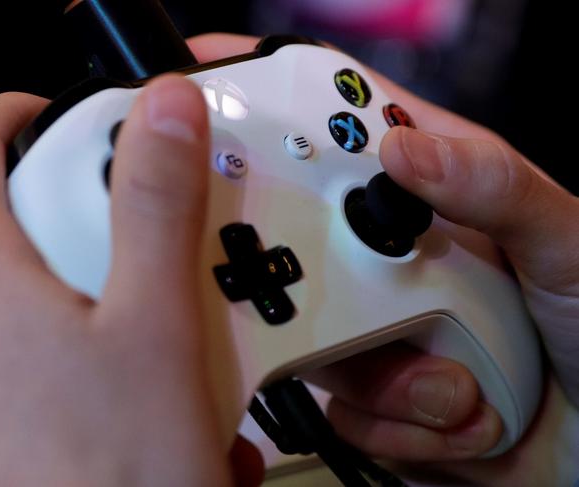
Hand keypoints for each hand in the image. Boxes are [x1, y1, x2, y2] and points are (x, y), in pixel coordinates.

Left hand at [0, 37, 262, 486]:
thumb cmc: (107, 474)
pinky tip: (139, 369)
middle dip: (72, 200)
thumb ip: (154, 202)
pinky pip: (27, 334)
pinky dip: (83, 326)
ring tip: (154, 308)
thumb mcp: (154, 323)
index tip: (75, 121)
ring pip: (18, 274)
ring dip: (89, 269)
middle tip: (137, 224)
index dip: (20, 112)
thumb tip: (162, 111)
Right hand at [193, 35, 578, 483]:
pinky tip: (457, 411)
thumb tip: (402, 152)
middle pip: (295, 236)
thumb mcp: (562, 240)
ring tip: (458, 378)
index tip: (223, 101)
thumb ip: (494, 187)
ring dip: (387, 374)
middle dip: (299, 272)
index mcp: (427, 192)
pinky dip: (400, 422)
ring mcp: (372, 324)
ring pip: (310, 335)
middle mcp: (385, 254)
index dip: (276, 102)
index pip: (338, 128)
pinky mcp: (369, 392)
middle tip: (356, 300)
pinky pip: (342, 408)